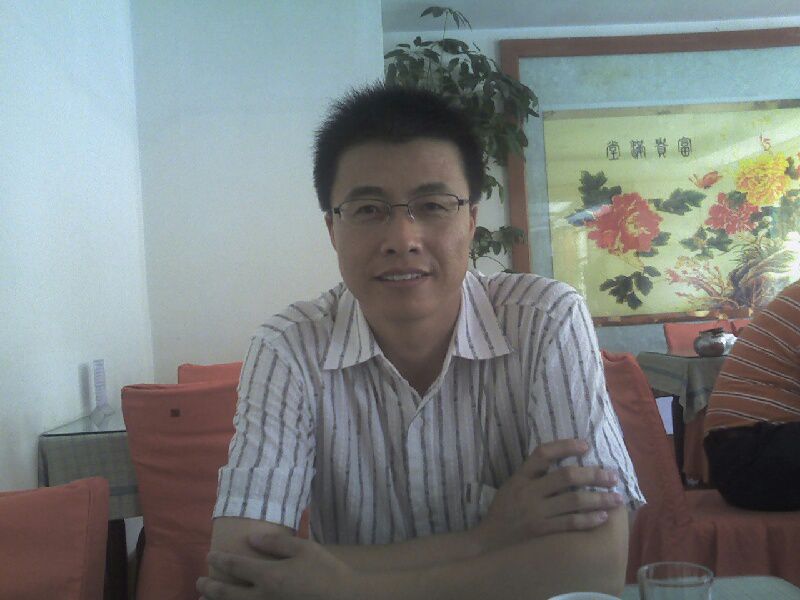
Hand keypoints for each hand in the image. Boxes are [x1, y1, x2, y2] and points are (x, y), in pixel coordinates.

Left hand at [197, 534, 356, 599]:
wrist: (344, 598)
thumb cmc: (325, 570)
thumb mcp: (303, 548)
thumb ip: (275, 542)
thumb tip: (250, 538)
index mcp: (269, 575)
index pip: (236, 566)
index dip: (220, 560)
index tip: (209, 555)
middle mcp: (262, 596)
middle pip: (227, 593)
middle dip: (210, 586)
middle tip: (199, 581)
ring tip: (204, 598)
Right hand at [472, 438, 622, 551]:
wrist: (488, 542)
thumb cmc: (503, 512)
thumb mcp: (511, 487)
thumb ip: (532, 476)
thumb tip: (563, 462)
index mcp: (520, 477)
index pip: (543, 454)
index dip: (565, 446)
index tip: (586, 446)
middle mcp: (528, 492)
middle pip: (566, 476)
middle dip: (593, 475)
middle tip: (613, 476)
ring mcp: (535, 513)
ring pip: (574, 501)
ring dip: (599, 498)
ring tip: (617, 497)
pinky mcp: (541, 532)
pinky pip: (571, 524)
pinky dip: (589, 519)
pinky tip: (603, 517)